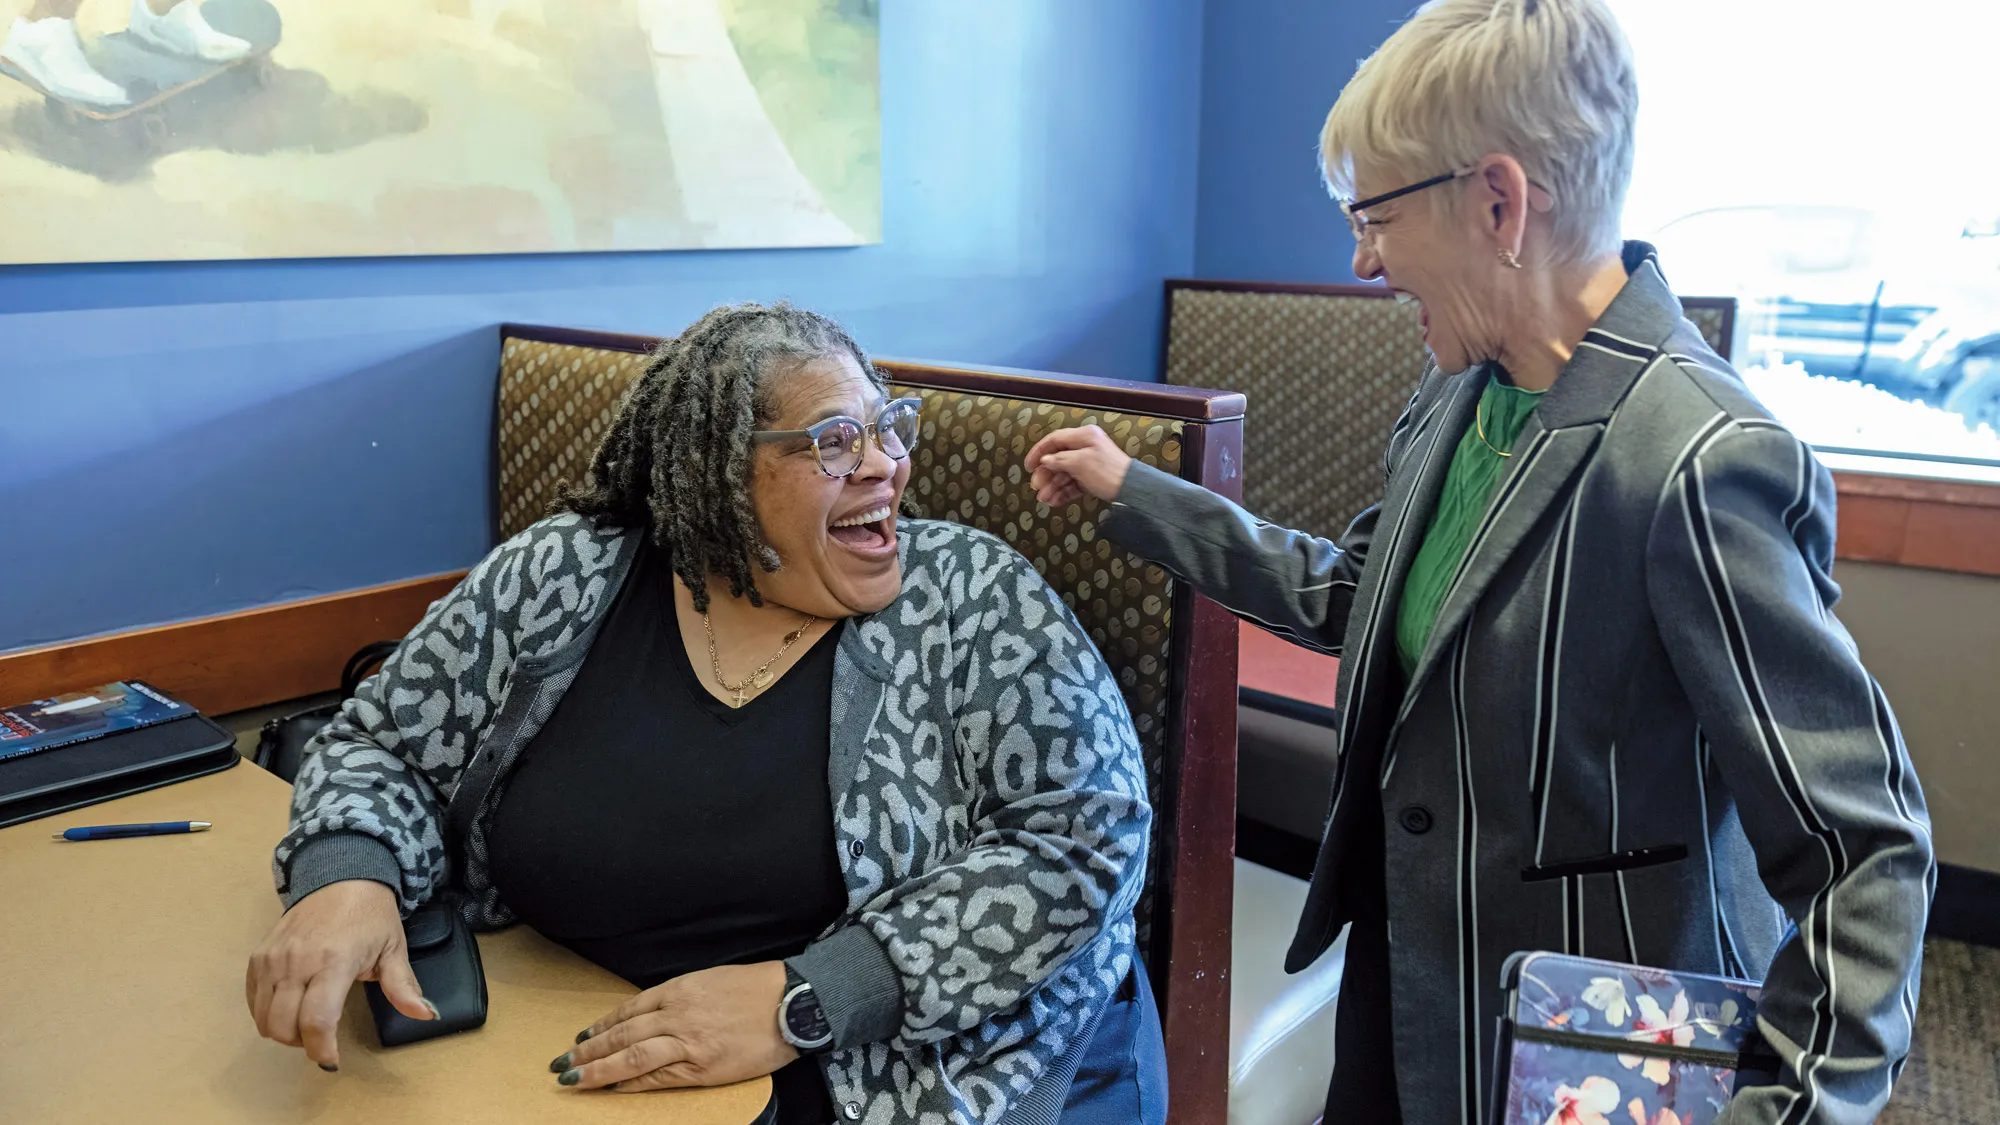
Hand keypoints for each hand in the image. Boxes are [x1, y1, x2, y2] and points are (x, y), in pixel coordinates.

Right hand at [245, 879, 434, 1068]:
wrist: (341, 877)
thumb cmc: (371, 916)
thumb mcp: (394, 949)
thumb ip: (404, 987)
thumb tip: (425, 1015)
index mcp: (335, 961)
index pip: (317, 1019)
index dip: (321, 1048)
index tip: (331, 1060)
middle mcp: (297, 961)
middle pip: (283, 1026)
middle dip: (302, 1044)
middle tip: (322, 1037)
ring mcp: (273, 958)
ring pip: (264, 1018)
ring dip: (283, 1032)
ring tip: (306, 1023)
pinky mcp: (258, 956)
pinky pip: (252, 1001)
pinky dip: (266, 1014)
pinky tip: (289, 1007)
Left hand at [553, 962, 794, 1091]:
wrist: (794, 1003)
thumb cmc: (758, 990)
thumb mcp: (713, 981)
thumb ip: (684, 997)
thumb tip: (656, 1014)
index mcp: (680, 989)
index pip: (629, 1010)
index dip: (602, 1025)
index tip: (582, 1035)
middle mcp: (678, 1014)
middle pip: (622, 1034)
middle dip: (588, 1049)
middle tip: (563, 1062)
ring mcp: (688, 1042)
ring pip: (632, 1056)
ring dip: (598, 1069)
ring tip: (574, 1078)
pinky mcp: (703, 1066)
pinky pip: (659, 1077)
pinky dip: (632, 1083)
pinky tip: (614, 1088)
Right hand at [1025, 425, 1132, 506]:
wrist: (1132, 489)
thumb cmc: (1108, 472)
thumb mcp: (1080, 462)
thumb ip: (1060, 460)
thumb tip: (1045, 460)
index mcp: (1084, 437)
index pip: (1055, 440)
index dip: (1039, 452)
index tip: (1029, 466)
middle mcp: (1086, 447)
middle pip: (1058, 459)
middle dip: (1046, 474)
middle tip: (1037, 487)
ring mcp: (1089, 463)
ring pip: (1065, 473)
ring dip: (1053, 486)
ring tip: (1045, 499)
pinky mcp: (1093, 477)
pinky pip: (1074, 483)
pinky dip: (1064, 492)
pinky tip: (1055, 501)